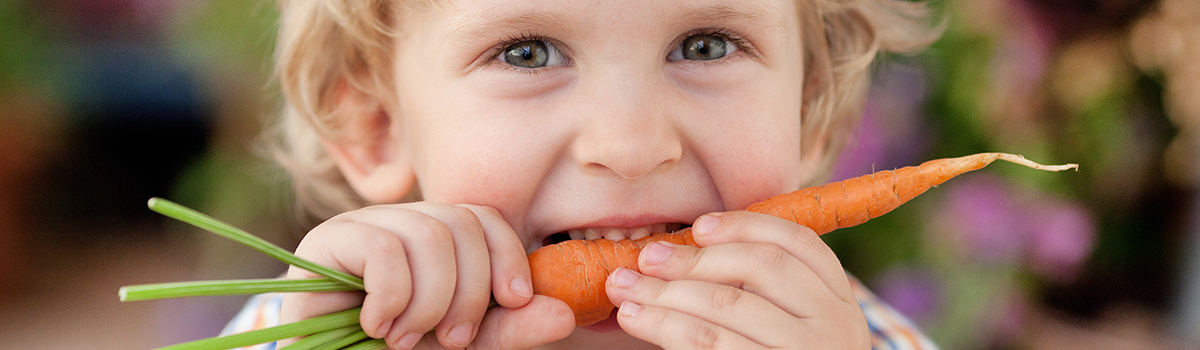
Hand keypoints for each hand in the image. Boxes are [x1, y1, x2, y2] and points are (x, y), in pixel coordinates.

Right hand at [279, 202, 571, 348]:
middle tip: (452, 339)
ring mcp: (361, 223)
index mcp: (435, 236)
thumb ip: (510, 327)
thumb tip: (564, 313)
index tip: (516, 300)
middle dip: (469, 291)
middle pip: (460, 223)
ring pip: (427, 234)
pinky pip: (382, 248)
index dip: (508, 254)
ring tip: (407, 339)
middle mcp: (400, 220)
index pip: (485, 216)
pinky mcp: (325, 240)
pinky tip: (376, 327)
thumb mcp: (463, 342)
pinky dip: (391, 298)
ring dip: (429, 301)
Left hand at [605, 210, 869, 348]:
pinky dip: (665, 324)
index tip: (698, 227)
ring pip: (726, 305)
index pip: (796, 243)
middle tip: (647, 258)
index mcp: (838, 301)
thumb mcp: (785, 326)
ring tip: (625, 288)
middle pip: (759, 267)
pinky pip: (708, 345)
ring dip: (665, 292)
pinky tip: (636, 317)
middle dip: (695, 258)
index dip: (744, 227)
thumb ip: (751, 290)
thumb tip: (674, 253)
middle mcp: (834, 327)